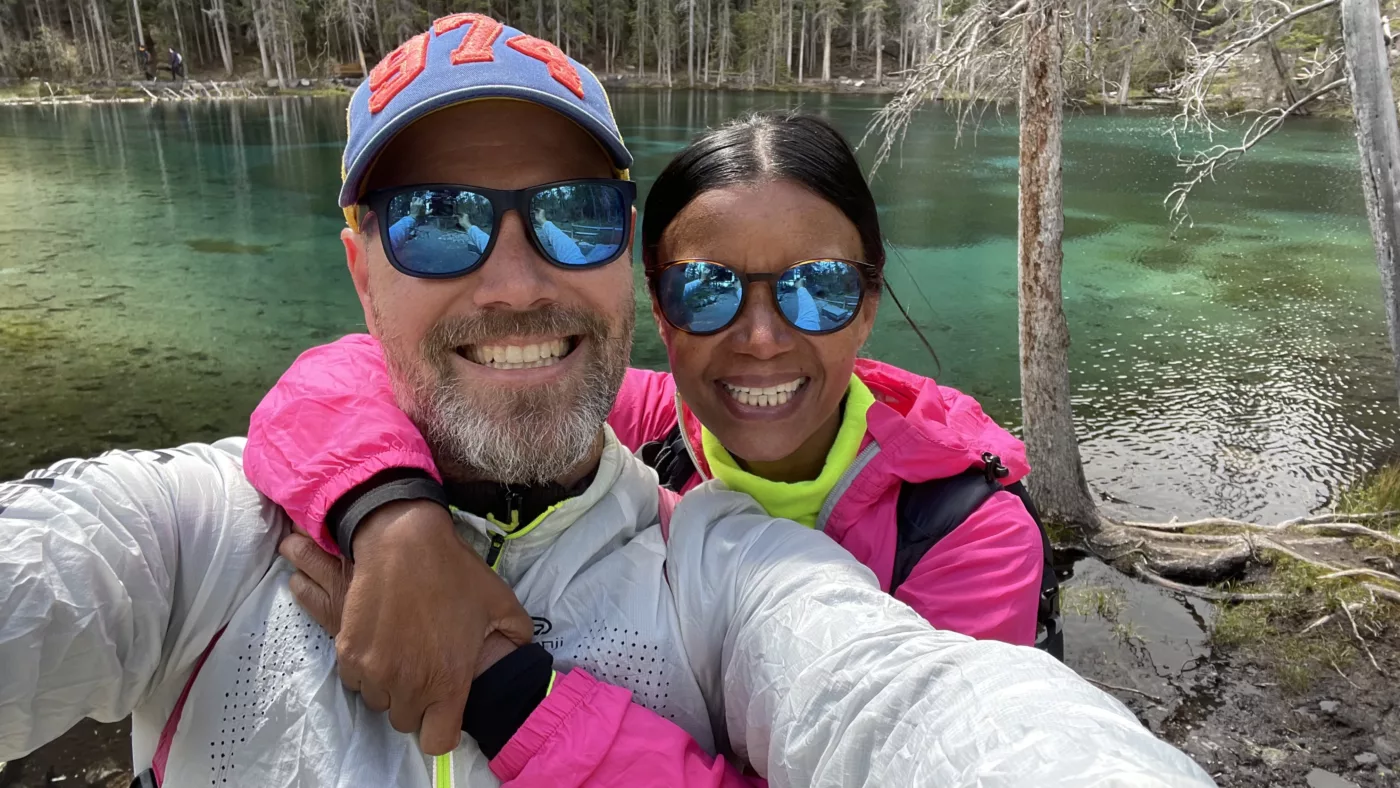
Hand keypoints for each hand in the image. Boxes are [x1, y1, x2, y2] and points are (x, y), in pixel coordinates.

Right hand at [278, 500, 533, 754]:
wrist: (404, 543)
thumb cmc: (456, 573)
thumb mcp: (501, 604)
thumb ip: (516, 638)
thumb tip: (517, 653)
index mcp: (448, 682)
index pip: (438, 742)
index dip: (442, 729)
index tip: (446, 708)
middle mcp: (409, 685)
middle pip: (407, 721)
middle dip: (417, 703)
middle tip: (425, 670)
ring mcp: (375, 671)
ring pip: (380, 701)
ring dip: (391, 686)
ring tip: (405, 653)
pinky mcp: (349, 653)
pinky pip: (357, 679)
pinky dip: (368, 669)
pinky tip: (384, 642)